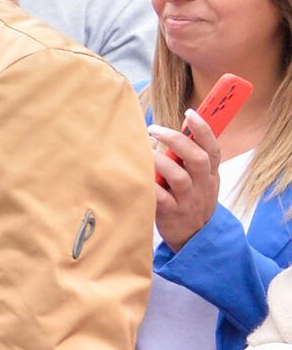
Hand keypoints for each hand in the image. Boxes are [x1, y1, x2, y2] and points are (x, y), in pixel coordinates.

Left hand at [151, 110, 222, 250]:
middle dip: (176, 140)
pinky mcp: (172, 213)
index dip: (203, 129)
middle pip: (196, 158)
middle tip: (153, 129)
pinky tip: (137, 175)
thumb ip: (188, 158)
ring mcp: (189, 200)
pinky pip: (161, 197)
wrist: (195, 237)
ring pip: (179, 177)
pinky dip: (149, 185)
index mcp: (210, 174)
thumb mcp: (198, 180)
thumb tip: (171, 131)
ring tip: (143, 152)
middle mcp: (203, 185)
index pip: (213, 148)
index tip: (190, 112)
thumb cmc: (191, 201)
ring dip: (160, 161)